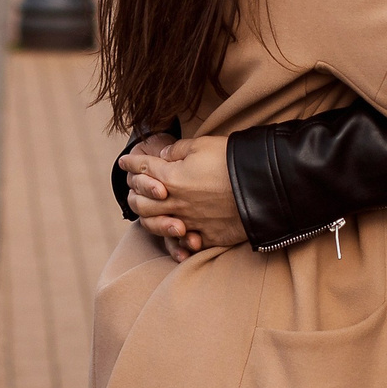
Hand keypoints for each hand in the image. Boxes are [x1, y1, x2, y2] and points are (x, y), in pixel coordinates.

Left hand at [118, 134, 244, 258]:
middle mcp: (176, 203)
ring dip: (148, 217)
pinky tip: (175, 233)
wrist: (263, 186)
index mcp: (171, 178)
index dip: (131, 163)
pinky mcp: (208, 236)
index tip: (124, 161)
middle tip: (132, 187)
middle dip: (134, 193)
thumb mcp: (202, 145)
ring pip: (157, 225)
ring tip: (148, 211)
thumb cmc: (232, 160)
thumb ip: (178, 151)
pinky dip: (175, 240)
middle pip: (142, 202)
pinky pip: (184, 242)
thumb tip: (164, 155)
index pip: (143, 169)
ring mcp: (190, 222)